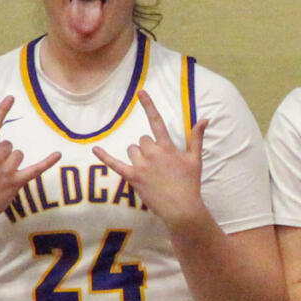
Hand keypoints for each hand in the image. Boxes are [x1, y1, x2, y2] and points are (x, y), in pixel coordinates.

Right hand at [0, 95, 58, 232]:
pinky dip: (47, 162)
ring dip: (13, 161)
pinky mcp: (16, 183)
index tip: (12, 97)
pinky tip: (58, 154)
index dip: (2, 111)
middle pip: (8, 145)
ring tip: (2, 174)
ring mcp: (7, 171)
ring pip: (18, 155)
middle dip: (3, 153)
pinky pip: (36, 170)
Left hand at [91, 92, 206, 231]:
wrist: (182, 208)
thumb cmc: (190, 184)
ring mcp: (141, 165)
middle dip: (148, 148)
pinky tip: (95, 150)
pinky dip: (105, 157)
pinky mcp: (133, 178)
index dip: (149, 106)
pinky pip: (115, 164)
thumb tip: (205, 119)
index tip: (140, 92)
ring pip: (132, 150)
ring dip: (138, 156)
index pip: (157, 122)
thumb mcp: (195, 159)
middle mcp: (153, 153)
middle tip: (158, 164)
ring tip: (150, 171)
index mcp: (167, 147)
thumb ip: (197, 137)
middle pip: (142, 140)